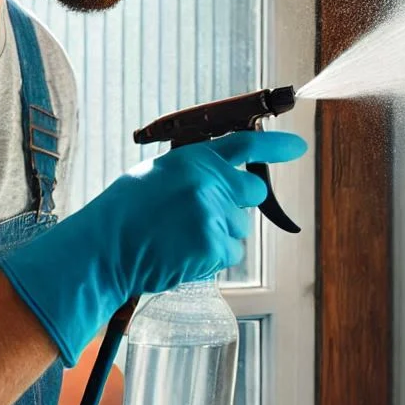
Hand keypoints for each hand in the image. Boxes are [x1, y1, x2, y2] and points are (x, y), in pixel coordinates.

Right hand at [0, 129, 306, 364]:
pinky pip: (229, 255)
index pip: (246, 145)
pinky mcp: (214, 246)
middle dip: (237, 206)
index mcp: (195, 159)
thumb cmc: (126, 213)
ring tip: (180, 238)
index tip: (298, 146)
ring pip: (239, 230)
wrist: (105, 248)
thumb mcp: (160, 175)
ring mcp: (214, 214)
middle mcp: (210, 182)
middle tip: (204, 217)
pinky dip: (211, 259)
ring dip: (219, 236)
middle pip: (252, 193)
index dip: (277, 146)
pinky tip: (182, 254)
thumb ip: (196, 174)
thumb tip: (225, 180)